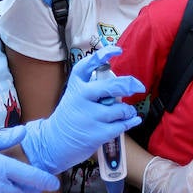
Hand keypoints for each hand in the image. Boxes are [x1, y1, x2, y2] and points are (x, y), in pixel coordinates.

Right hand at [20, 44, 141, 173]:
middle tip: (138, 86)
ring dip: (128, 110)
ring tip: (127, 112)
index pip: (89, 64)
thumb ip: (92, 88)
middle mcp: (82, 98)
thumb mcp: (74, 96)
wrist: (54, 142)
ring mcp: (90, 116)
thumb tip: (119, 84)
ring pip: (121, 109)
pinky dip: (130, 122)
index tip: (118, 50)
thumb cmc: (70, 116)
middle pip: (113, 86)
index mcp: (76, 86)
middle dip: (130, 85)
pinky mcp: (97, 134)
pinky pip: (122, 125)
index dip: (105, 54)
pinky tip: (132, 120)